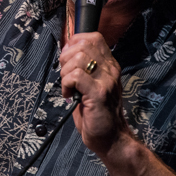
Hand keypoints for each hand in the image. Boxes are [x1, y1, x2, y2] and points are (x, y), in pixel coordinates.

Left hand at [59, 32, 128, 156]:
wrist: (111, 138)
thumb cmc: (97, 113)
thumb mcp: (92, 85)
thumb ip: (83, 67)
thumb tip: (66, 51)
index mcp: (109, 66)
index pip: (94, 38)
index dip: (75, 43)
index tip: (67, 59)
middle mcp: (110, 70)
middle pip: (84, 44)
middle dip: (66, 57)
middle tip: (65, 75)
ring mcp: (106, 81)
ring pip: (78, 58)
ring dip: (65, 72)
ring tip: (68, 87)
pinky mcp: (98, 93)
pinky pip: (75, 76)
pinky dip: (66, 84)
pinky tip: (69, 95)